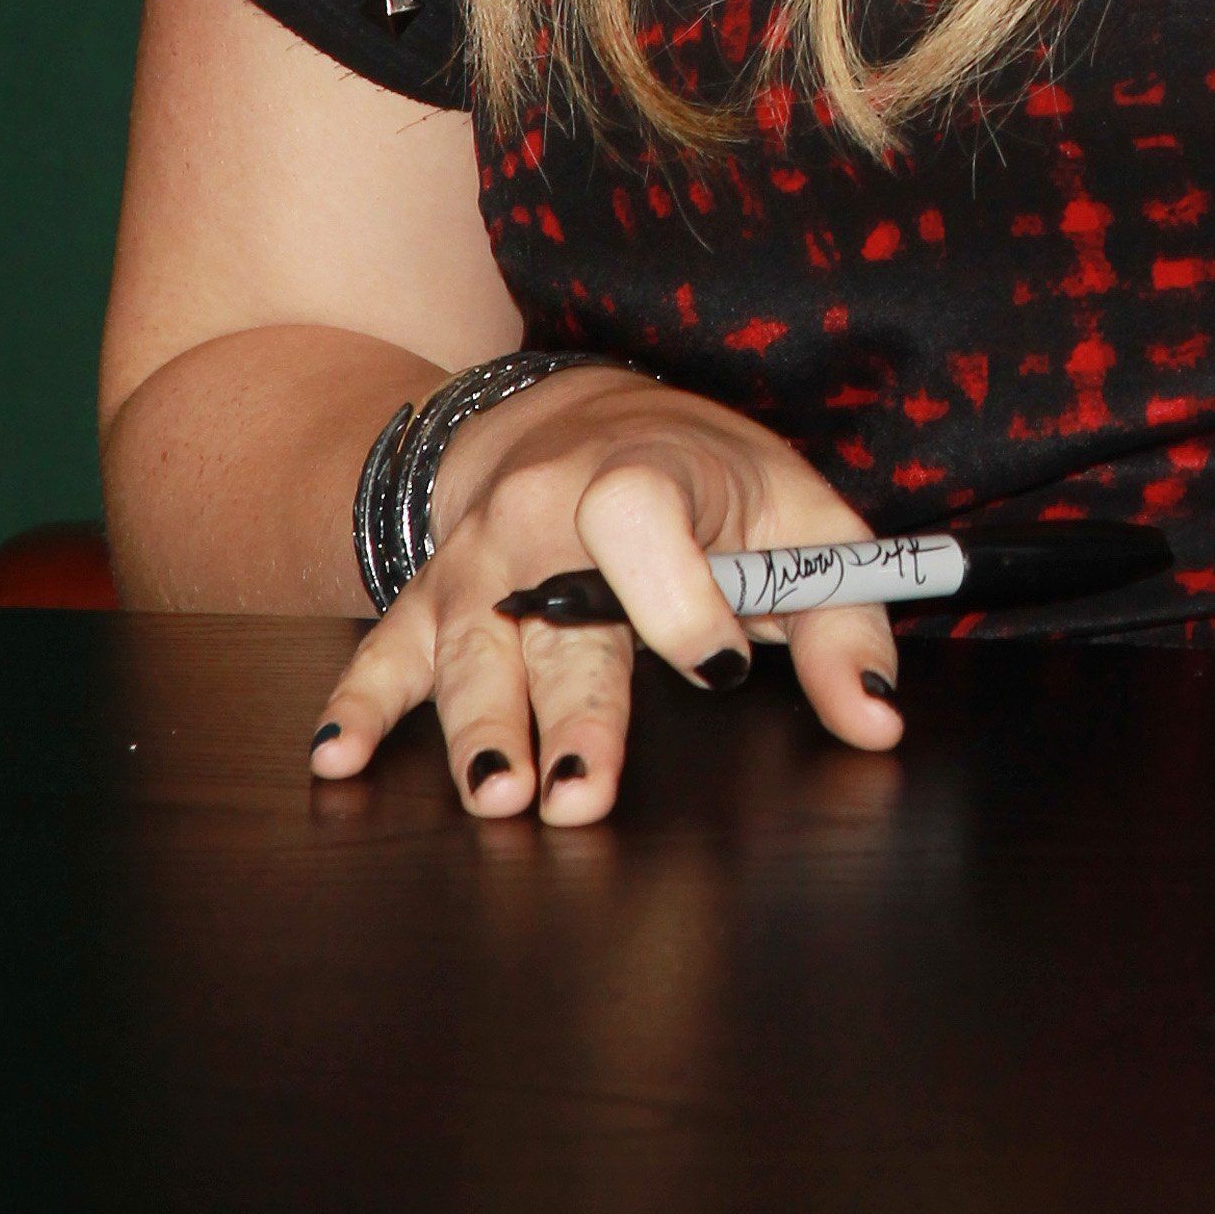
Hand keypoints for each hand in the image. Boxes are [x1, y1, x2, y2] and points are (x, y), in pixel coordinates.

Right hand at [306, 363, 904, 823]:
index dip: (679, 594)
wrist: (588, 417)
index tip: (723, 668)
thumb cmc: (711, 481)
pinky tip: (335, 759)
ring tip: (496, 794)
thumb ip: (845, 620)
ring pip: (471, 651)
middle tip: (581, 797)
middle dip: (572, 713)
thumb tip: (879, 718)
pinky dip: (357, 706)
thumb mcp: (801, 522)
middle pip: (552, 616)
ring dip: (479, 728)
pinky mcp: (432, 601)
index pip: (639, 516)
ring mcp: (475, 561)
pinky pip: (386, 652)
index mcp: (638, 471)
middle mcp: (540, 513)